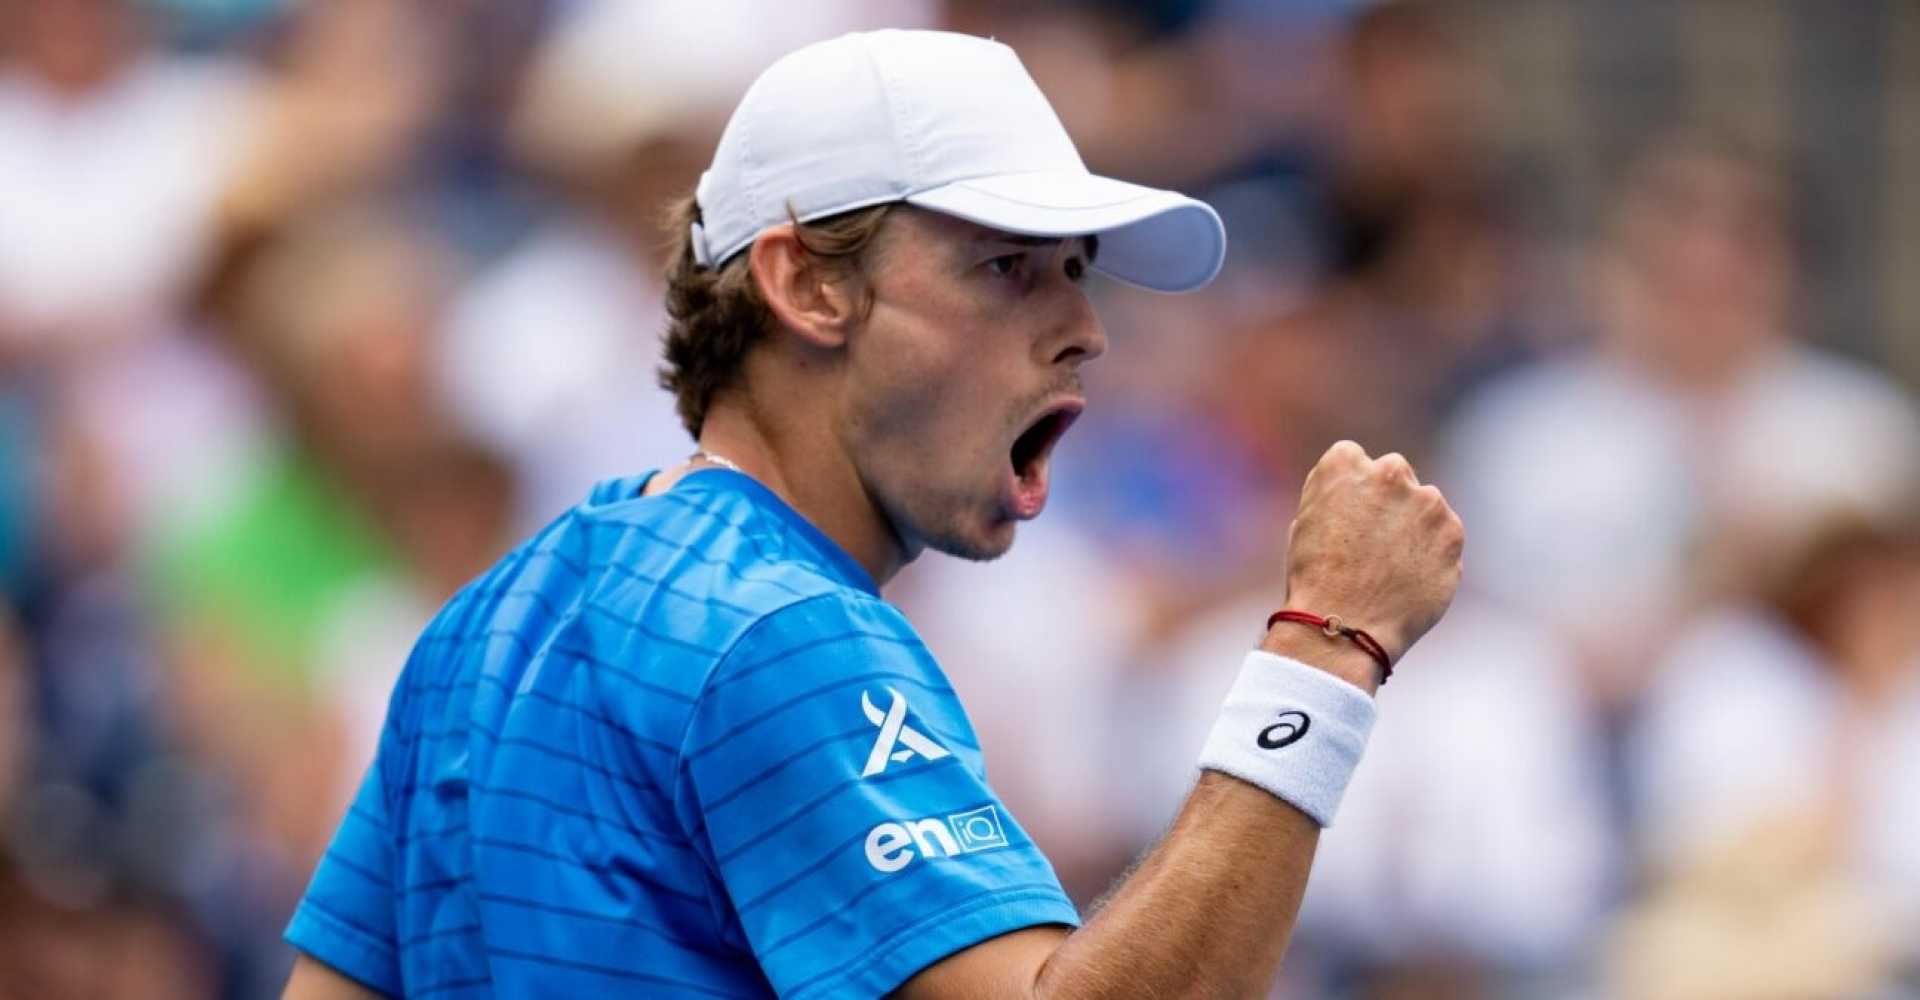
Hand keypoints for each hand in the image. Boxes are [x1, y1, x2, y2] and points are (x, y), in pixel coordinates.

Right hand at [1266, 441, 1463, 686]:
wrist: (1344, 625)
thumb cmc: (1315, 578)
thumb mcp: (1307, 521)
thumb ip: (1338, 493)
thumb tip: (1363, 491)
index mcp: (1344, 462)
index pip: (1354, 460)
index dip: (1349, 492)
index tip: (1345, 519)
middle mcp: (1389, 471)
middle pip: (1395, 474)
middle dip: (1388, 500)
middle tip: (1372, 542)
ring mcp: (1427, 501)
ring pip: (1425, 506)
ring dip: (1414, 527)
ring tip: (1389, 568)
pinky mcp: (1452, 533)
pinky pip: (1444, 538)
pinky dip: (1432, 555)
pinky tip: (1408, 580)